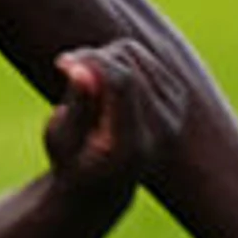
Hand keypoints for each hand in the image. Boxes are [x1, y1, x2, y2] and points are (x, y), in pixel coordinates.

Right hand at [40, 40, 191, 192]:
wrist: (104, 184)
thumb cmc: (73, 161)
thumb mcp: (61, 140)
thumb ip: (75, 106)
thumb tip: (80, 70)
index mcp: (132, 148)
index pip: (122, 84)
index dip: (91, 62)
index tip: (60, 62)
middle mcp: (162, 131)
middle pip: (127, 65)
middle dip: (92, 59)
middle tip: (66, 69)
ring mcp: (175, 113)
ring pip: (132, 53)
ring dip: (102, 57)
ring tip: (82, 81)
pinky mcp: (177, 97)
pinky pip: (140, 55)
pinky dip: (115, 58)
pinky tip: (101, 82)